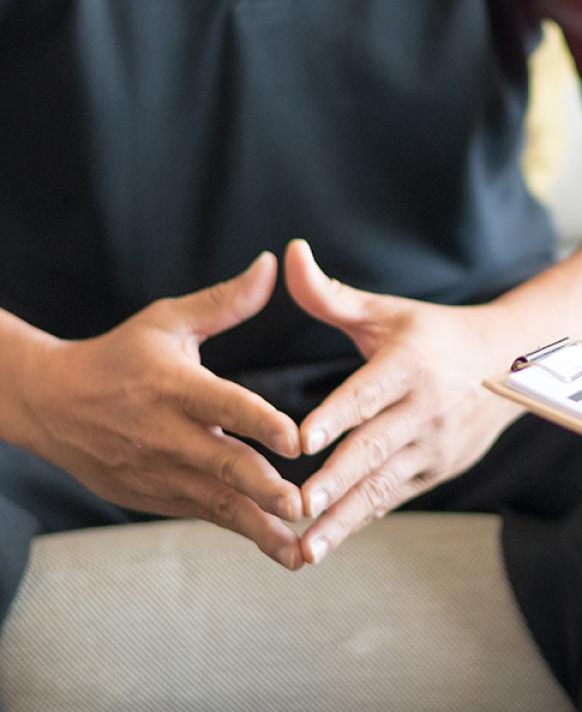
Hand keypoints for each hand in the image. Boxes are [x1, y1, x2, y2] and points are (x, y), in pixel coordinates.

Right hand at [14, 253, 304, 568]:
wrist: (50, 406)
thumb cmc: (120, 357)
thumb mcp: (167, 323)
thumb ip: (225, 301)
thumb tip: (271, 263)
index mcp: (174, 386)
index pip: (223, 404)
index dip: (259, 421)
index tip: (296, 439)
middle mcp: (168, 435)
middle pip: (222, 463)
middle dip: (263, 487)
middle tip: (302, 503)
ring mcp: (162, 473)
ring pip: (218, 503)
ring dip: (260, 526)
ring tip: (301, 548)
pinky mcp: (159, 498)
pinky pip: (207, 516)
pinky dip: (243, 532)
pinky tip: (282, 548)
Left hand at [284, 240, 522, 563]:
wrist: (510, 364)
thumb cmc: (432, 334)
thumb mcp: (387, 312)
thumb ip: (330, 294)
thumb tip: (289, 254)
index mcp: (410, 364)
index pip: (367, 393)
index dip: (335, 416)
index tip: (301, 440)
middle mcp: (426, 408)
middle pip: (373, 449)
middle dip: (335, 482)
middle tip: (296, 507)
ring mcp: (435, 444)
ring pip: (382, 486)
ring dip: (343, 518)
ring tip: (305, 547)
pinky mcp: (438, 469)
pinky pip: (393, 497)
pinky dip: (361, 520)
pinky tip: (327, 542)